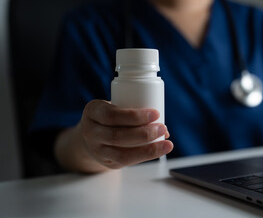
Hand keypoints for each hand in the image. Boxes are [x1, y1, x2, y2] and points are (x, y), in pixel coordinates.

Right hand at [55, 99, 172, 171]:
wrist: (92, 134)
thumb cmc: (111, 116)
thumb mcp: (115, 107)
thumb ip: (135, 112)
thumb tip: (165, 130)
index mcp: (93, 111)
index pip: (112, 115)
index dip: (135, 116)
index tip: (156, 113)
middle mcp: (90, 131)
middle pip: (117, 135)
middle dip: (144, 133)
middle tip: (162, 128)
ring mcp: (96, 149)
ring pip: (121, 153)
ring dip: (147, 149)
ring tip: (166, 142)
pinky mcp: (105, 162)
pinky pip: (125, 161)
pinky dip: (144, 156)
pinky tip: (158, 152)